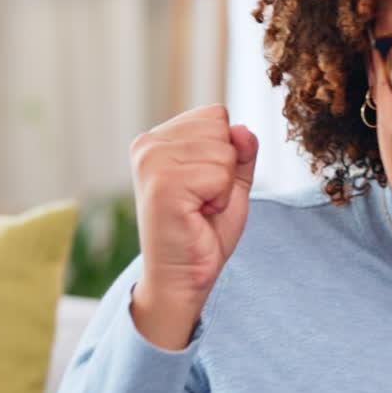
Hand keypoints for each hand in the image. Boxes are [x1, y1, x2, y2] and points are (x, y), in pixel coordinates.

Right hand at [128, 104, 258, 349]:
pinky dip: (219, 199)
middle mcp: (148, 144)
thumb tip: (243, 129)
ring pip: (224, 152)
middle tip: (202, 200)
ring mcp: (152, 162)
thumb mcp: (231, 183)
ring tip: (199, 208)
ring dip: (222, 187)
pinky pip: (219, 174)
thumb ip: (241, 152)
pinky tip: (197, 215)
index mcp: (158, 139)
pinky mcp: (163, 183)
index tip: (204, 185)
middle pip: (221, 128)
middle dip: (225, 168)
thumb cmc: (203, 231)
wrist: (183, 277)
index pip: (216, 115)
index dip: (225, 153)